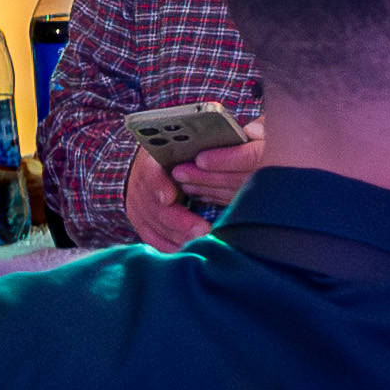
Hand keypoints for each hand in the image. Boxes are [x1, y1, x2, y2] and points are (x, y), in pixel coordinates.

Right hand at [120, 119, 265, 250]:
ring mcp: (138, 205)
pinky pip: (153, 240)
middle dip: (178, 221)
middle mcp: (140, 183)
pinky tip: (187, 252)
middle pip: (154, 207)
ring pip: (154, 227)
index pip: (150, 171)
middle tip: (202, 231)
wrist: (154, 165)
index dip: (158, 184)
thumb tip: (250, 137)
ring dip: (177, 237)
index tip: (170, 196)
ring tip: (202, 244)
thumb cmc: (184, 153)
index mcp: (153, 158)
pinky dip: (169, 247)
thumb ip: (214, 144)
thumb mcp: (192, 144)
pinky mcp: (142, 223)